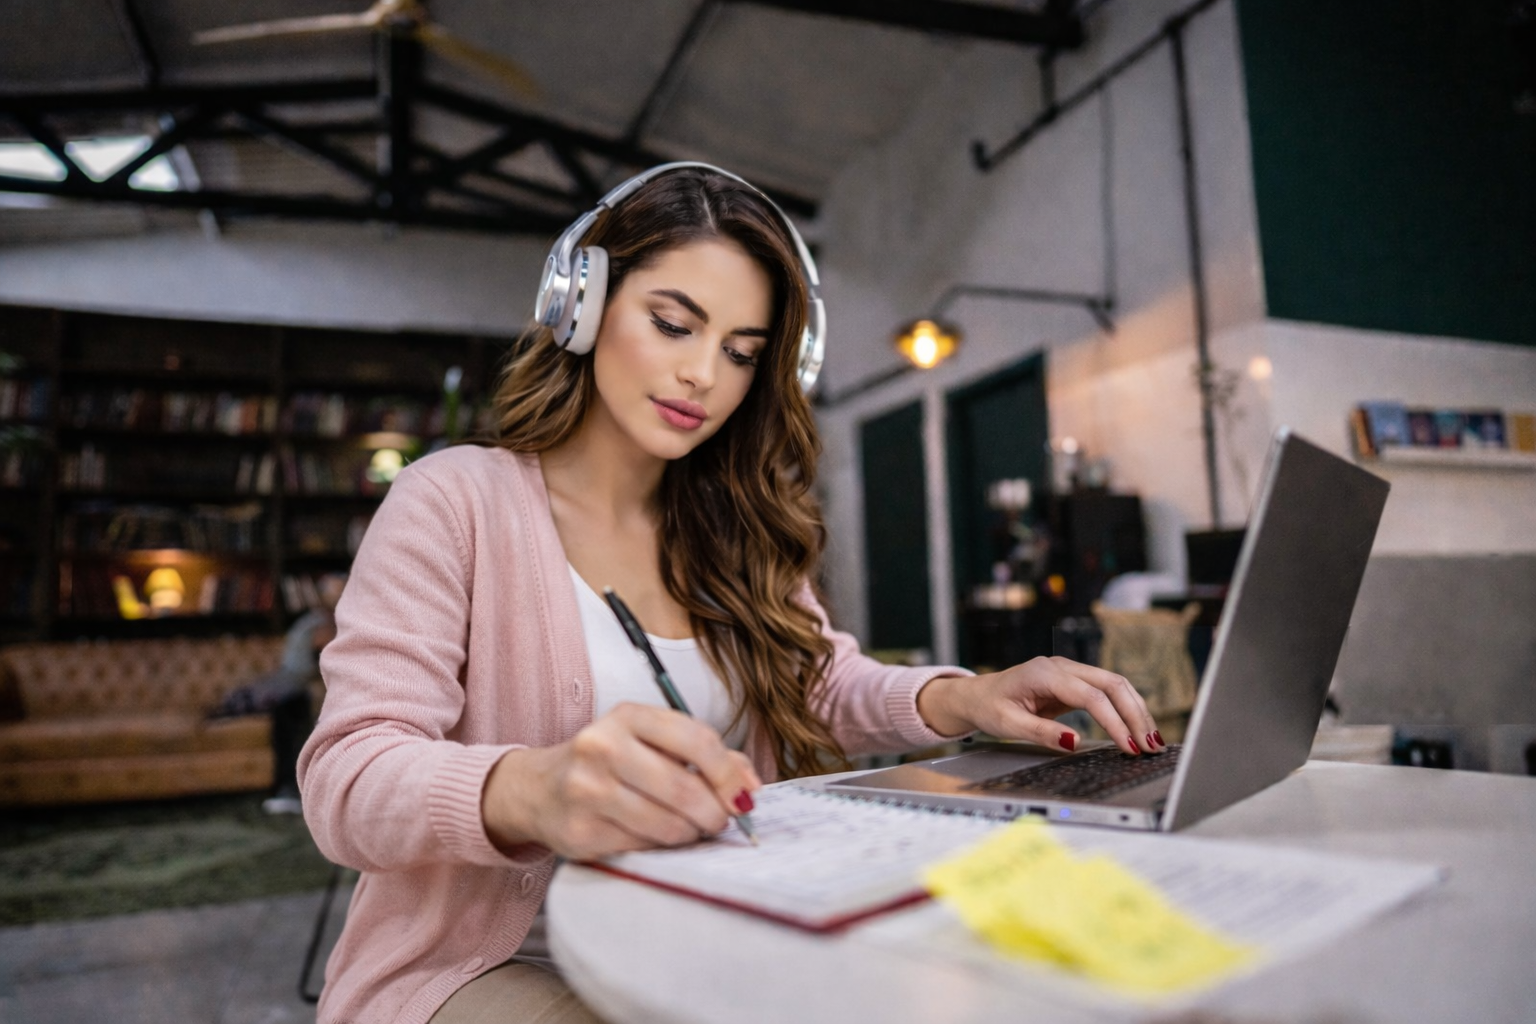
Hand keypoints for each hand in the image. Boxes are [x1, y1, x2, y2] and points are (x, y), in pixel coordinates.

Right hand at [481, 702, 761, 859]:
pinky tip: (655, 836)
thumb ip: (705, 754)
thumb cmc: (610, 763)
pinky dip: (659, 847)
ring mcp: (587, 790)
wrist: (538, 789)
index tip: (744, 796)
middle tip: (720, 821)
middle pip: (685, 789)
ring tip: (689, 829)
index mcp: (628, 716)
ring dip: (689, 834)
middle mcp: (603, 747)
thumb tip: (750, 786)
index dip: (729, 774)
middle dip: (714, 813)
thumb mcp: (651, 741)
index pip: (697, 740)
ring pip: (667, 825)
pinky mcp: (580, 831)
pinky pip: (642, 847)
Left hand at [916, 656, 1164, 754]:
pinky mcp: (1075, 682)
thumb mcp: (1009, 724)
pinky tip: (1136, 727)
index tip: (1128, 747)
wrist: (978, 695)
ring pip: (1115, 685)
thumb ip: (1042, 732)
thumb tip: (1074, 742)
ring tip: (1151, 740)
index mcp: (1044, 672)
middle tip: (1151, 746)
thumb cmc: (990, 707)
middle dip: (1135, 715)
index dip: (1114, 722)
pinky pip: (1107, 692)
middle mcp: (1062, 666)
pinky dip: (1125, 708)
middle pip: (1112, 685)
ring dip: (1136, 711)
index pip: (1091, 696)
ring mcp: (1070, 671)